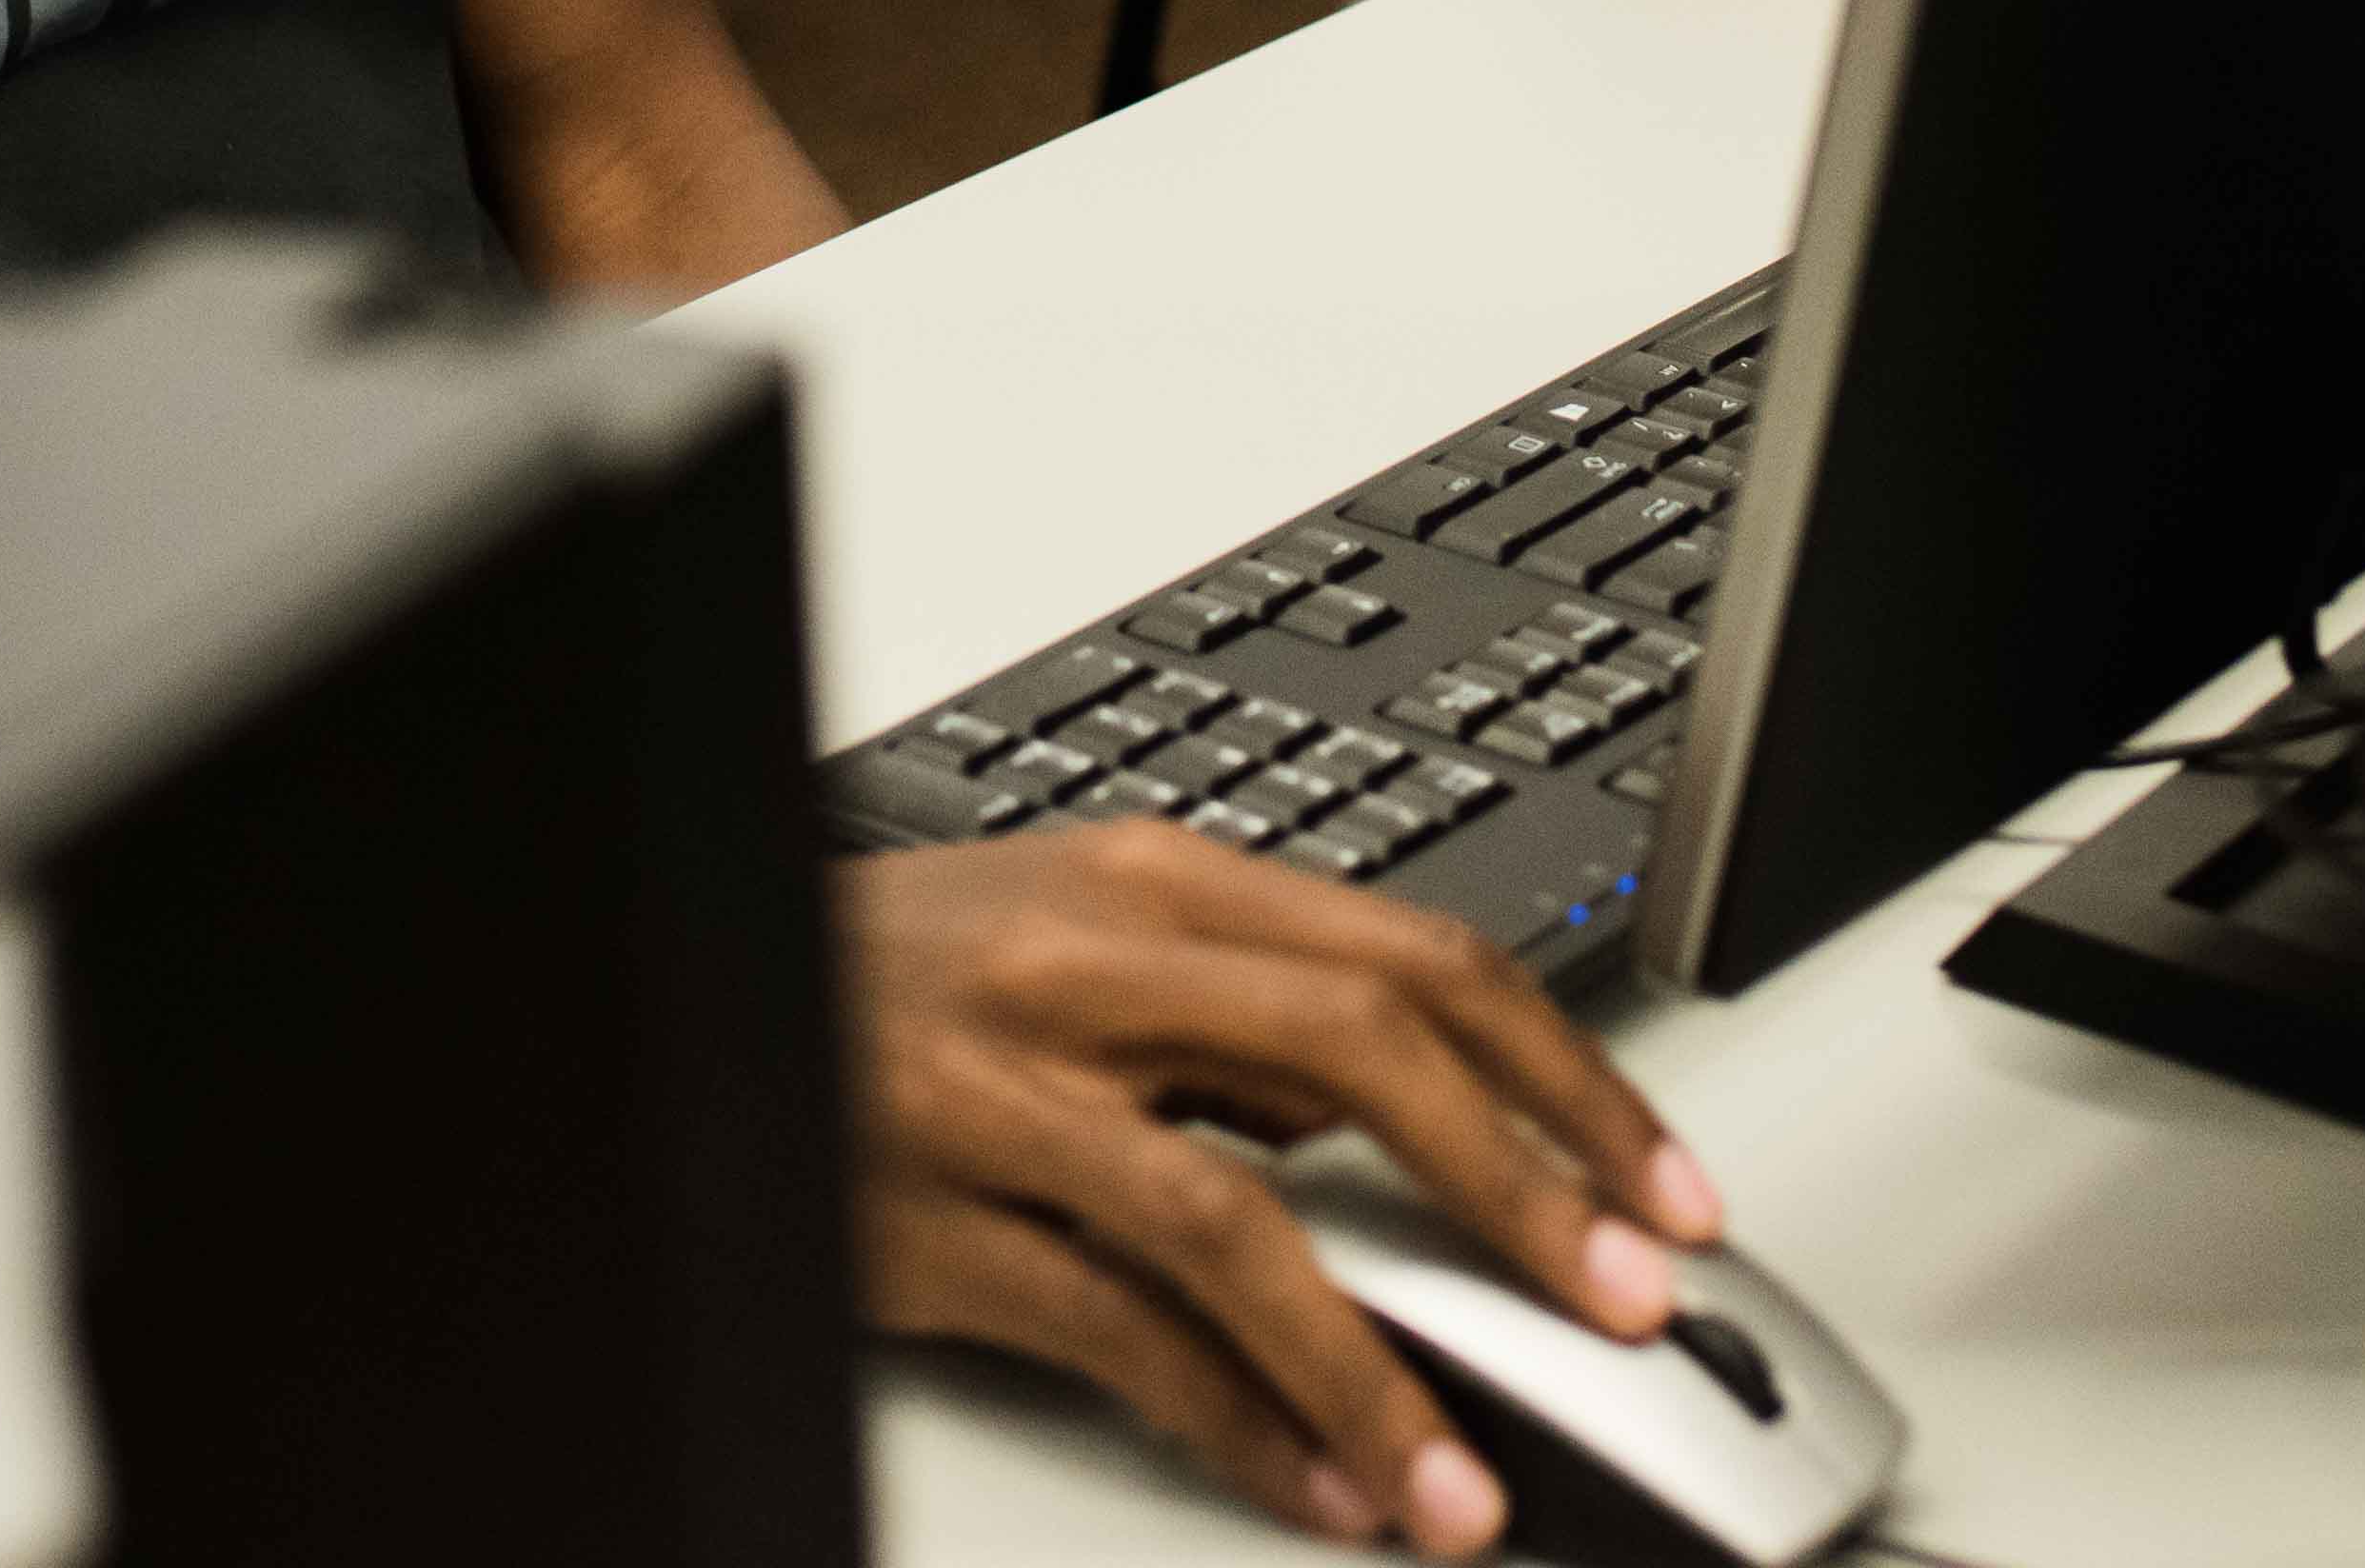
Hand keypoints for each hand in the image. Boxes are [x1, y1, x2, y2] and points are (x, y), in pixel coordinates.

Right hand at [845, 827, 1721, 1553]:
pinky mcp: (932, 1228)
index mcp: (1150, 880)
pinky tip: (1318, 1483)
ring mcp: (1001, 1097)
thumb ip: (1245, 1011)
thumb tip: (1430, 1118)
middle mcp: (1083, 966)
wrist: (701, 982)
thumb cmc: (900, 974)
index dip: (1563, 1082)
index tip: (1662, 1189)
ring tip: (1465, 1479)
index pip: (1412, 961)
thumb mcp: (1081, 936)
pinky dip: (1237, 1426)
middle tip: (1625, 1301)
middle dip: (1520, 1189)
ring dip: (1376, 1366)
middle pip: (1357, 1051)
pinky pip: (1116, 1340)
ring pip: (1234, 1220)